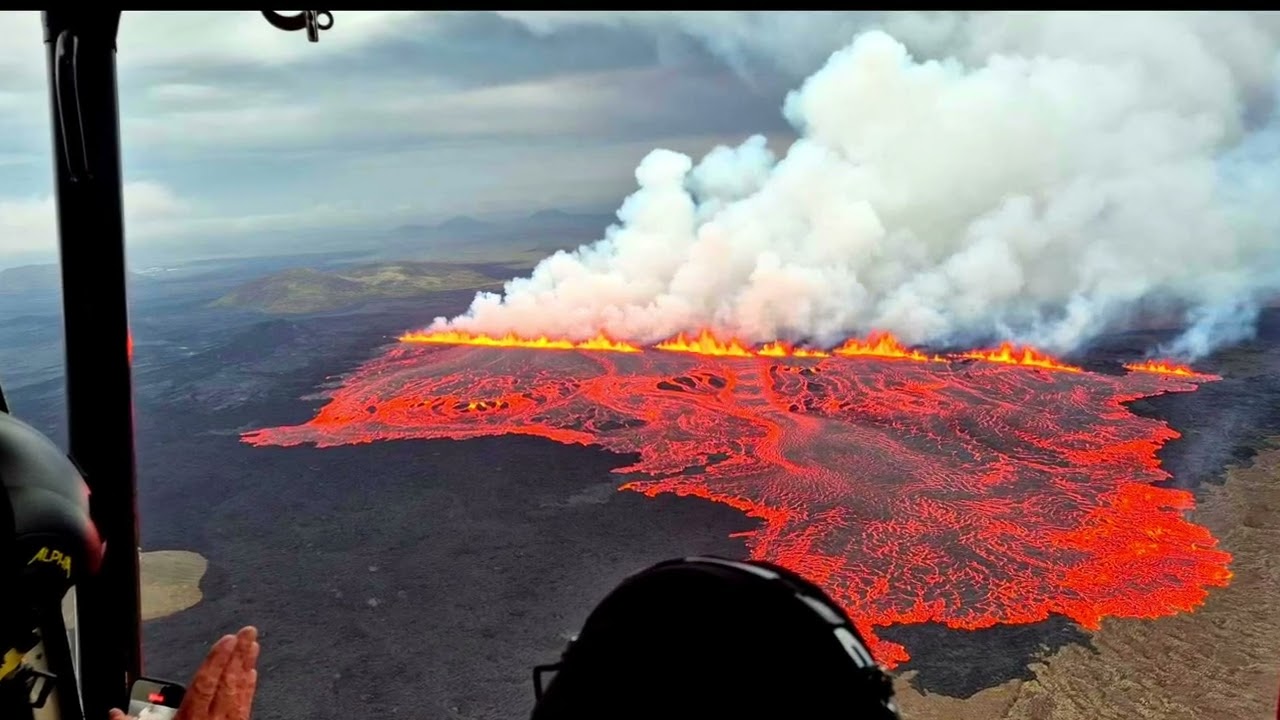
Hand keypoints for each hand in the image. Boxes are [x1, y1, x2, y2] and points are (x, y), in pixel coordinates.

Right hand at [109, 626, 259, 719]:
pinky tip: (251, 676)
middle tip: (247, 632)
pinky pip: (245, 707)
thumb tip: (115, 715)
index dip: (216, 660)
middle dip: (238, 655)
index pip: (205, 685)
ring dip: (247, 666)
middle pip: (228, 683)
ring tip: (252, 645)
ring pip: (239, 691)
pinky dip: (248, 689)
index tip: (225, 641)